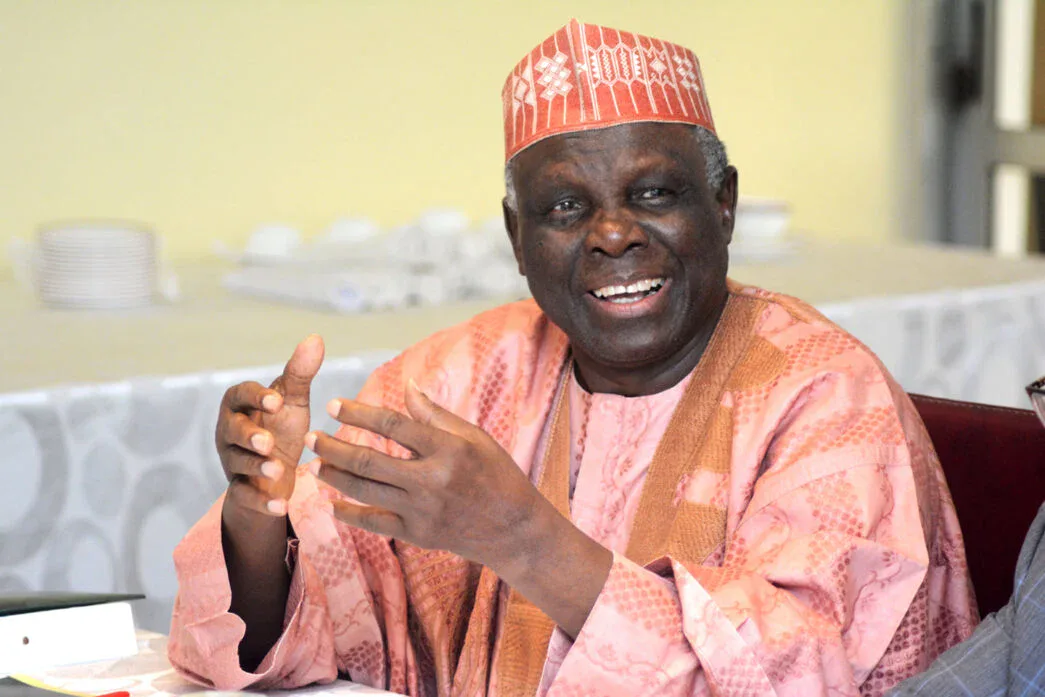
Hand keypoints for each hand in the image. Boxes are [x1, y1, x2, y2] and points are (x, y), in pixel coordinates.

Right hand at [216, 334, 324, 516]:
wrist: (274, 472)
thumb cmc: (281, 426)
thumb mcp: (292, 401)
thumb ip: (300, 373)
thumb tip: (316, 337)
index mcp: (240, 405)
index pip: (240, 394)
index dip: (256, 397)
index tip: (276, 400)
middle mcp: (229, 432)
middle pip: (231, 431)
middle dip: (248, 436)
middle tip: (267, 442)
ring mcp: (233, 462)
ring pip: (237, 463)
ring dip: (255, 467)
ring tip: (276, 469)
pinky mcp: (241, 490)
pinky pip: (245, 497)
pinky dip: (262, 503)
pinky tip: (281, 506)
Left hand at [306, 379, 612, 636]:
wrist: (514, 529)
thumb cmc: (498, 474)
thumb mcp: (474, 437)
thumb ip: (435, 413)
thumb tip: (406, 384)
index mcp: (447, 448)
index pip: (392, 424)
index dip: (358, 413)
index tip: (333, 406)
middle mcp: (431, 479)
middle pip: (368, 460)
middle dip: (333, 446)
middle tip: (310, 436)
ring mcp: (422, 510)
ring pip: (365, 491)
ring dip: (335, 476)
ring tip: (314, 464)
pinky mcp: (418, 535)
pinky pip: (375, 523)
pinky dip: (350, 514)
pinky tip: (332, 502)